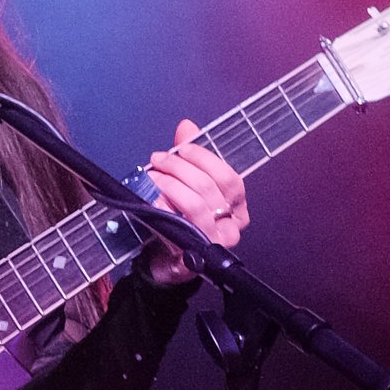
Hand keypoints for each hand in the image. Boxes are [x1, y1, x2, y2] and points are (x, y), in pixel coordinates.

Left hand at [139, 123, 249, 284]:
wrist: (165, 262)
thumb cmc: (180, 222)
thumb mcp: (187, 185)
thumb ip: (190, 157)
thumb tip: (187, 127)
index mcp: (237, 208)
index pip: (229, 178)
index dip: (204, 158)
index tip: (181, 148)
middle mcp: (231, 227)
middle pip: (209, 188)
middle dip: (179, 168)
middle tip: (158, 160)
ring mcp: (214, 244)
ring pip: (195, 205)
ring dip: (170, 185)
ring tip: (152, 177)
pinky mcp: (193, 258)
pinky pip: (178, 226)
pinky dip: (163, 208)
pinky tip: (151, 199)